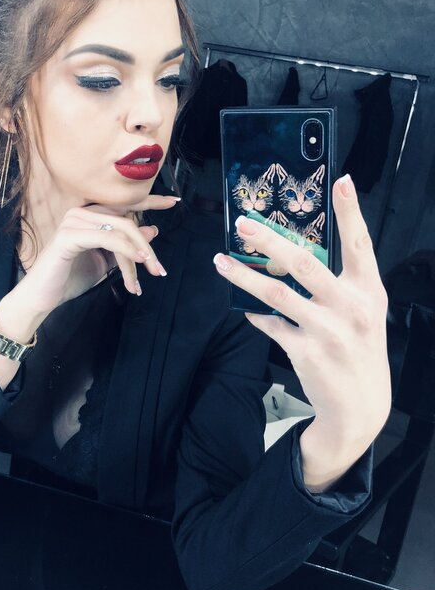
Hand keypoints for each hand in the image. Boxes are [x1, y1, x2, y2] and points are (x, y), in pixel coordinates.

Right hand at [0, 194, 178, 320]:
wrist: (43, 297)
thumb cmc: (70, 277)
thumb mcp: (106, 261)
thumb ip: (125, 246)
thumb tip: (152, 230)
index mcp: (89, 215)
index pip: (123, 204)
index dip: (150, 201)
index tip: (174, 202)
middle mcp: (80, 212)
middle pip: (126, 220)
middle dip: (147, 246)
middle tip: (159, 269)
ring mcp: (73, 221)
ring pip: (120, 230)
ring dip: (138, 255)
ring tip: (148, 275)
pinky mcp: (68, 236)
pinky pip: (106, 239)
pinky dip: (126, 251)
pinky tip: (137, 261)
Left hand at [214, 175, 391, 480]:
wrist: (361, 408)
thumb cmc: (360, 349)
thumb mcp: (364, 312)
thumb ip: (342, 282)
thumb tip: (299, 250)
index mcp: (369, 291)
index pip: (361, 244)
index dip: (351, 212)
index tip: (342, 181)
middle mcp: (351, 307)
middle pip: (305, 263)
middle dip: (269, 240)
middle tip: (242, 224)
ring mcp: (327, 330)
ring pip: (276, 293)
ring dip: (243, 276)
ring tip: (220, 262)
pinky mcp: (305, 352)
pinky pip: (271, 324)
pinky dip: (256, 315)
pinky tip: (247, 310)